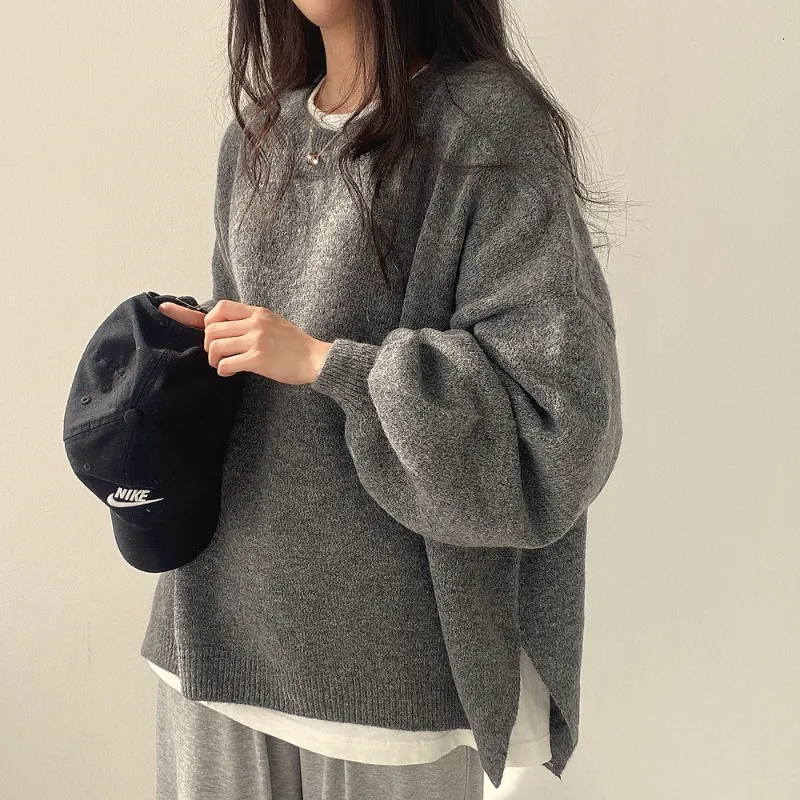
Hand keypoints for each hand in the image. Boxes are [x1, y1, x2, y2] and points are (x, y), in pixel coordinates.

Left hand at [157, 300, 331, 384]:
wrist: (316, 359)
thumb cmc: (296, 345)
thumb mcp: (274, 323)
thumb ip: (251, 321)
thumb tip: (226, 326)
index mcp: (257, 313)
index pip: (219, 309)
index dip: (195, 314)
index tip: (172, 312)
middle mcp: (254, 323)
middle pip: (212, 329)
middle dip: (208, 344)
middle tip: (217, 355)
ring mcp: (256, 340)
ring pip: (216, 346)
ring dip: (214, 358)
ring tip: (222, 365)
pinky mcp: (258, 358)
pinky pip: (226, 363)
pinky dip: (223, 369)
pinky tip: (229, 372)